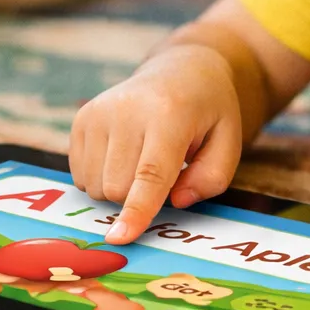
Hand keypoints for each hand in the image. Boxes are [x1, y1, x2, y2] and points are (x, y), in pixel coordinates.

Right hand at [70, 44, 242, 244]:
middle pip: (118, 188)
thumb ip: (211, 178)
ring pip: (96, 186)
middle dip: (139, 197)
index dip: (137, 209)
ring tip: (144, 157)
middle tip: (164, 170)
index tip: (120, 238)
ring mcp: (97, 112)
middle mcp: (126, 110)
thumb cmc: (208, 113)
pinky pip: (81, 176)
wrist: (180, 71)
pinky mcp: (81, 119)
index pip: (150, 173)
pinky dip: (102, 177)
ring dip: (120, 188)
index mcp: (169, 114)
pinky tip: (123, 154)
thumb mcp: (229, 141)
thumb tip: (174, 201)